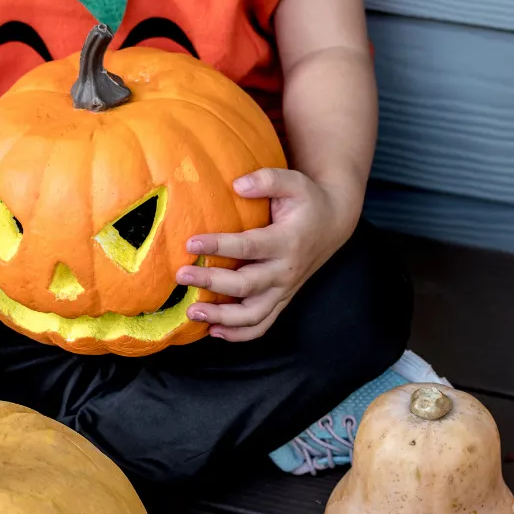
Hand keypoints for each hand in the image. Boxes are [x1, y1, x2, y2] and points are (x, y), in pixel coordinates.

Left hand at [176, 168, 359, 340]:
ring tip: (192, 312)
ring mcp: (283, 290)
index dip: (219, 247)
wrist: (332, 225)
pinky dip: (238, 334)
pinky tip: (212, 331)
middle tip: (181, 275)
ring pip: (253, 315)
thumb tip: (238, 185)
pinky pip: (261, 325)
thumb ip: (268, 179)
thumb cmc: (307, 201)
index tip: (191, 243)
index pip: (250, 247)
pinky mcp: (280, 300)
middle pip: (246, 285)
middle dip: (212, 283)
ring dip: (222, 318)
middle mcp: (285, 271)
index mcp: (287, 241)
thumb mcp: (294, 181)